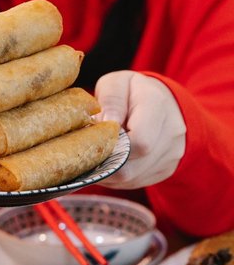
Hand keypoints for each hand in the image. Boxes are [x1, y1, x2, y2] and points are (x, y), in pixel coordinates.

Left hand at [94, 71, 185, 188]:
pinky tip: (112, 159)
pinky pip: (135, 182)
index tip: (97, 136)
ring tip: (100, 152)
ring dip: (109, 169)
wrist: (165, 101)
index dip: (112, 144)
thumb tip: (107, 124)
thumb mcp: (117, 83)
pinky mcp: (166, 169)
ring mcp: (173, 153)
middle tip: (91, 148)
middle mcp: (172, 131)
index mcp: (158, 104)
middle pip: (132, 164)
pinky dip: (118, 176)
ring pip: (131, 177)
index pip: (140, 141)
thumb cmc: (133, 91)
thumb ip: (112, 100)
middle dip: (105, 159)